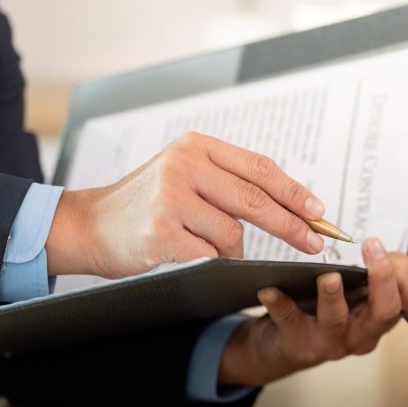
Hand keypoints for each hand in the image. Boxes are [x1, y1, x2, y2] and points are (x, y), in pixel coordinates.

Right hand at [47, 131, 327, 277]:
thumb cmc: (146, 204)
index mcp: (197, 145)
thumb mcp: (184, 174)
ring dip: (231, 249)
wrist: (89, 225)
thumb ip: (228, 180)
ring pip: (232, 233)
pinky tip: (188, 255)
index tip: (319, 211)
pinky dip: (209, 261)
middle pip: (255, 199)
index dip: (294, 191)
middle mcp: (184, 164)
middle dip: (291, 224)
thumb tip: (292, 204)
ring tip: (205, 246)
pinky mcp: (161, 231)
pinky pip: (209, 254)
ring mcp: (171, 197)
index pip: (259, 168)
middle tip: (314, 242)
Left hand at [217, 237, 407, 385]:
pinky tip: (269, 289)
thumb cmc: (322, 306)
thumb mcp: (353, 289)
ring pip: (338, 320)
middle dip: (381, 278)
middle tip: (372, 247)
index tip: (387, 247)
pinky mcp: (300, 345)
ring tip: (328, 276)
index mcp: (380, 314)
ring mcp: (332, 343)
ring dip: (333, 296)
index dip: (405, 272)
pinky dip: (280, 304)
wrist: (281, 342)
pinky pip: (290, 322)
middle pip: (385, 311)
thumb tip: (376, 245)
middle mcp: (363, 332)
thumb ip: (368, 270)